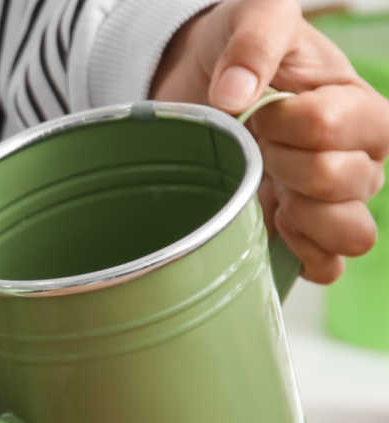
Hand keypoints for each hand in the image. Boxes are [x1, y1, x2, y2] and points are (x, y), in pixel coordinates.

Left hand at [152, 0, 388, 282]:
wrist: (199, 80)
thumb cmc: (235, 47)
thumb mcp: (249, 16)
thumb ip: (255, 42)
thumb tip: (235, 97)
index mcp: (356, 105)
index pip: (346, 128)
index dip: (295, 124)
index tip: (262, 110)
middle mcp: (356, 156)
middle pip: (348, 183)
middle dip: (290, 167)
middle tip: (258, 148)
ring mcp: (329, 200)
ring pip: (352, 234)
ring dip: (307, 220)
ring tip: (271, 194)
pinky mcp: (298, 233)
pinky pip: (328, 265)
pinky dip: (303, 256)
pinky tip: (273, 229)